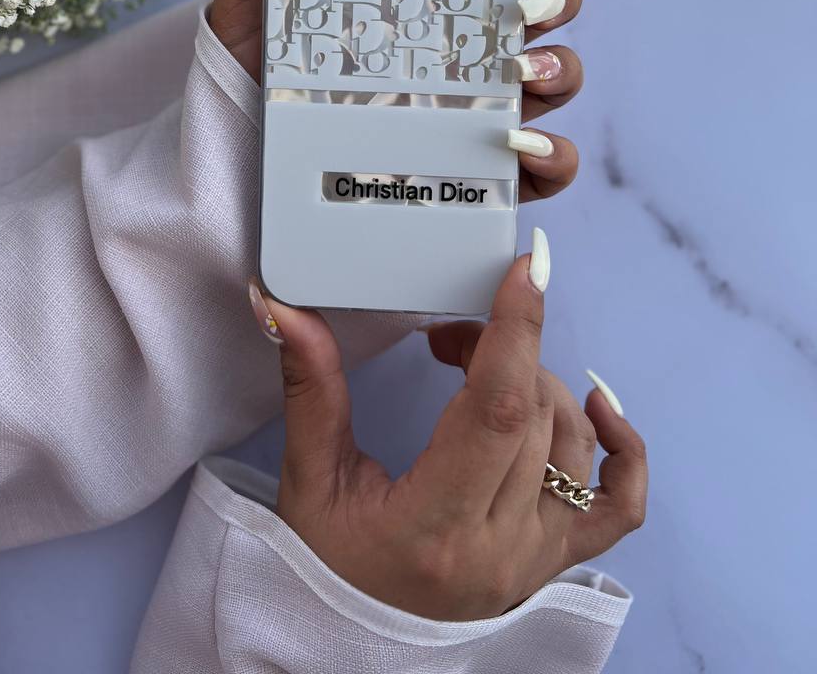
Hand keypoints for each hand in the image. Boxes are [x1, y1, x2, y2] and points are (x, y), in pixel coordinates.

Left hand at [209, 0, 588, 202]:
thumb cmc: (258, 63)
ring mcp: (478, 102)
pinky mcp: (477, 168)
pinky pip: (543, 161)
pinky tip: (520, 142)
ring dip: (558, 65)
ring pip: (556, 72)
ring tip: (519, 68)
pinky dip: (552, 153)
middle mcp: (464, 38)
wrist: (237, 148)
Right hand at [250, 240, 646, 621]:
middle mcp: (497, 545)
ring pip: (572, 441)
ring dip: (537, 381)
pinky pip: (621, 505)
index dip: (516, 329)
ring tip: (483, 367)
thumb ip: (310, 387)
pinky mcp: (555, 562)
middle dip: (502, 347)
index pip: (497, 409)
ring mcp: (535, 558)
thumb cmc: (325, 571)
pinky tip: (595, 405)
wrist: (350, 652)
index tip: (524, 268)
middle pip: (534, 412)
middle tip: (448, 337)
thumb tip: (283, 306)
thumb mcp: (309, 480)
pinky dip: (621, 446)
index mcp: (433, 524)